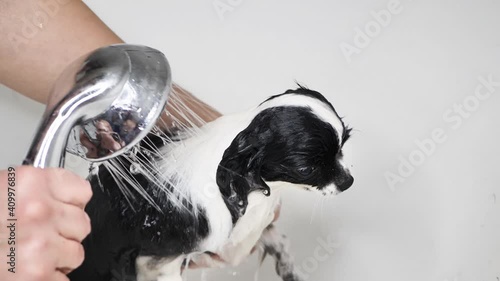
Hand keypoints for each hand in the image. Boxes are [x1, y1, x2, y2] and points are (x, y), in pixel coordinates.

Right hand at [0, 166, 91, 280]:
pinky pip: (63, 280)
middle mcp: (39, 211)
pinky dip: (47, 280)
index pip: (82, 191)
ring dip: (57, 258)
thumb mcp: (2, 193)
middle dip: (63, 233)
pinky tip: (25, 272)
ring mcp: (40, 246)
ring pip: (76, 253)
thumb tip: (62, 202)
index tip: (63, 209)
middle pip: (82, 224)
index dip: (71, 204)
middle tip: (38, 236)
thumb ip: (33, 194)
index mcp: (30, 183)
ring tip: (28, 255)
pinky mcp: (37, 276)